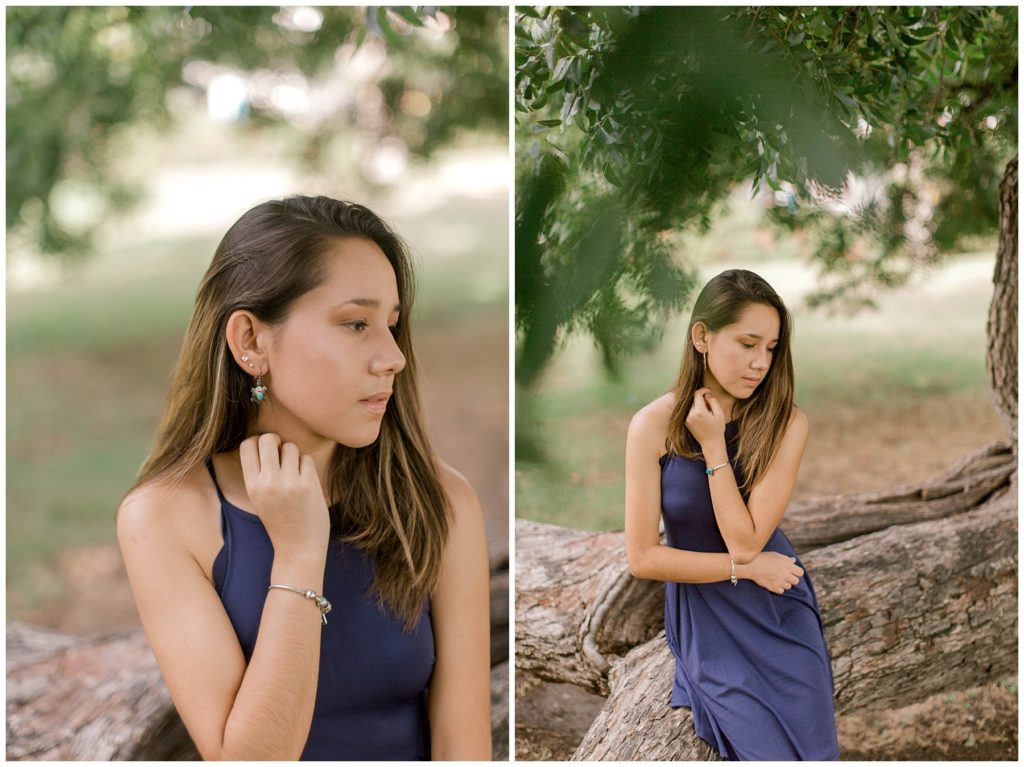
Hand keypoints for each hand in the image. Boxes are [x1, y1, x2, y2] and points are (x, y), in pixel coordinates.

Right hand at [238, 433, 330, 556]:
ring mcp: (289, 483)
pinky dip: (307, 466)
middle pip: (268, 438)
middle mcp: (268, 482)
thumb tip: (267, 440)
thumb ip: (260, 473)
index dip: (257, 442)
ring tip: (294, 472)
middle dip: (276, 441)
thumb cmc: (280, 521)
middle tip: (281, 453)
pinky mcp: (308, 485)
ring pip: (290, 447)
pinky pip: (307, 459)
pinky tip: (306, 482)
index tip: (266, 450)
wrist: (298, 549)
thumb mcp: (259, 498)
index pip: (247, 445)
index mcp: (252, 486)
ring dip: (294, 455)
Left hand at [684, 388, 726, 446]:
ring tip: (706, 409)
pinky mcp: (685, 422)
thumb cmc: (717, 429)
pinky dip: (694, 409)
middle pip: (693, 399)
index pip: (697, 394)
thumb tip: (706, 394)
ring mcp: (686, 419)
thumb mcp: (719, 414)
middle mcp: (690, 415)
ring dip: (697, 403)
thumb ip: (713, 401)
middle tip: (709, 401)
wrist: (711, 443)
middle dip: (701, 397)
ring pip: (691, 405)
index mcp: (699, 412)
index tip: (709, 391)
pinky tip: (702, 414)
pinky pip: (689, 411)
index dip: (703, 390)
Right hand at [738, 551, 803, 593]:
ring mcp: (780, 582)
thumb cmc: (763, 558)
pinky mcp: (774, 588)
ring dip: (785, 584)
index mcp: (788, 566)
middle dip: (791, 579)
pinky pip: (781, 591)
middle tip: (784, 576)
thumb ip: (786, 559)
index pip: (800, 573)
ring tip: (777, 579)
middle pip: (796, 581)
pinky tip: (774, 583)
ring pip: (789, 587)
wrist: (751, 565)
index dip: (796, 572)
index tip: (792, 571)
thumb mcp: (776, 555)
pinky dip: (779, 588)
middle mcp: (786, 575)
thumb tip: (793, 561)